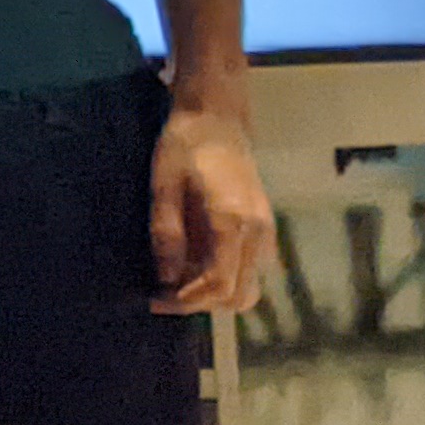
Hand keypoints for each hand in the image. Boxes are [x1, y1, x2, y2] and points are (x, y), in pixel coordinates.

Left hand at [148, 102, 273, 315]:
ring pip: (250, 288)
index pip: (219, 283)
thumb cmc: (185, 148)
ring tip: (180, 279)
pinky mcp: (266, 229)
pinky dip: (228, 280)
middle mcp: (258, 233)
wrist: (217, 120)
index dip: (188, 301)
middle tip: (165, 293)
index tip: (158, 299)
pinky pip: (252, 271)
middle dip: (201, 303)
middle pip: (240, 295)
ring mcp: (267, 232)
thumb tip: (166, 277)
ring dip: (216, 295)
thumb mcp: (164, 187)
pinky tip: (198, 264)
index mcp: (233, 221)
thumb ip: (167, 233)